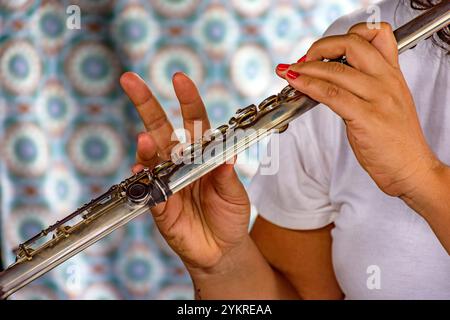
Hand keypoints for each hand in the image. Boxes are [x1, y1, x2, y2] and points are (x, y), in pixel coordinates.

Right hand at [120, 72, 249, 272]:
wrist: (222, 250)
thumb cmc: (230, 216)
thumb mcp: (235, 195)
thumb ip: (227, 177)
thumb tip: (226, 155)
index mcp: (201, 154)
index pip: (193, 121)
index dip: (187, 100)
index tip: (179, 79)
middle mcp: (180, 163)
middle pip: (160, 128)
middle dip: (145, 103)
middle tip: (129, 80)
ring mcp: (166, 182)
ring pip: (151, 158)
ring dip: (146, 147)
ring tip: (144, 139)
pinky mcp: (159, 207)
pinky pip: (148, 192)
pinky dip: (143, 182)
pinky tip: (140, 173)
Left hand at [276, 22, 442, 197]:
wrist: (411, 169)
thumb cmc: (395, 140)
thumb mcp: (385, 102)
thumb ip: (363, 86)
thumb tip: (328, 77)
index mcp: (393, 74)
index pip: (376, 33)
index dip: (346, 34)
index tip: (325, 49)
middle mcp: (387, 81)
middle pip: (351, 44)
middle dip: (320, 47)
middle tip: (303, 60)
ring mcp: (378, 98)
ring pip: (336, 70)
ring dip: (306, 68)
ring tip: (290, 72)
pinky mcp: (367, 118)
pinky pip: (332, 94)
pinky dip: (309, 86)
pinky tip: (297, 84)